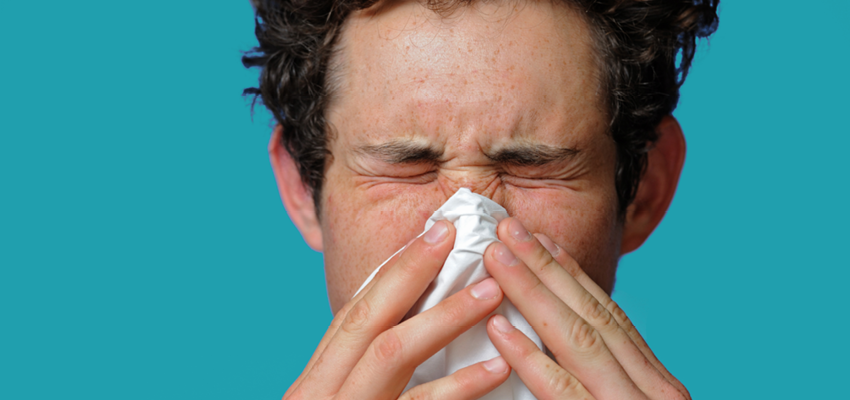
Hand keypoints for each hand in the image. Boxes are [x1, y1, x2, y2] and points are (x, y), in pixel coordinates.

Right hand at [284, 220, 511, 399]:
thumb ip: (365, 378)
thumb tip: (413, 335)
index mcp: (316, 381)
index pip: (353, 312)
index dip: (393, 271)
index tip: (433, 235)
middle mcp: (321, 391)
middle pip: (367, 317)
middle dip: (411, 271)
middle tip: (454, 234)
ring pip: (393, 351)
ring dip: (445, 317)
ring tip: (492, 292)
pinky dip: (461, 386)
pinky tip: (496, 367)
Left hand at [483, 218, 689, 399]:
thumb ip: (604, 383)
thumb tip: (557, 345)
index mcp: (657, 385)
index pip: (610, 316)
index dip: (573, 274)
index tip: (541, 240)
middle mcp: (652, 391)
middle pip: (590, 315)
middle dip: (545, 268)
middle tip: (507, 229)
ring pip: (576, 339)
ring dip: (531, 293)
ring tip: (496, 259)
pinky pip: (560, 389)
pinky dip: (529, 356)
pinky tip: (498, 329)